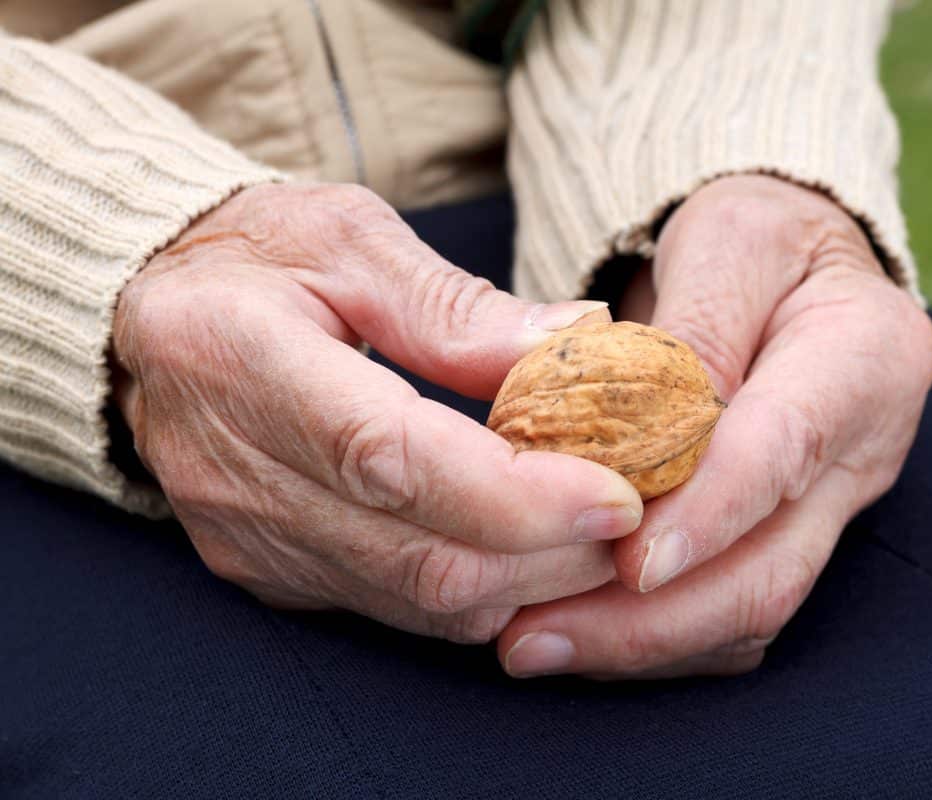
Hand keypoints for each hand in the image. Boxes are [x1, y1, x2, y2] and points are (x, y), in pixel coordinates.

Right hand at [112, 183, 643, 642]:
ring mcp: (250, 537)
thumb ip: (458, 306)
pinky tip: (536, 555)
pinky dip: (482, 594)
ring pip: (418, 602)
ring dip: (531, 583)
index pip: (394, 458)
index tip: (619, 492)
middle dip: (554, 551)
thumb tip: (580, 344)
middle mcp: (236, 474)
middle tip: (643, 512)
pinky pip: (395, 611)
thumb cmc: (255, 257)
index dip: (518, 493)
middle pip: (421, 555)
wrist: (149, 318)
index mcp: (241, 360)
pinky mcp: (268, 571)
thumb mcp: (350, 238)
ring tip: (606, 535)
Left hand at [498, 175, 931, 676]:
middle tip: (533, 640)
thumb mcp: (727, 243)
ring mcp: (830, 508)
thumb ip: (694, 332)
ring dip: (640, 642)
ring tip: (531, 646)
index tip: (630, 563)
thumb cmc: (753, 240)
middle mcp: (862, 453)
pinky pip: (727, 615)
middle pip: (770, 569)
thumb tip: (645, 435)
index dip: (709, 513)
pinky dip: (652, 635)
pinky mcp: (789, 538)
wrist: (787, 266)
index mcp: (866, 358)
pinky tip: (575, 632)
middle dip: (652, 620)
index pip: (785, 449)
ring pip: (747, 610)